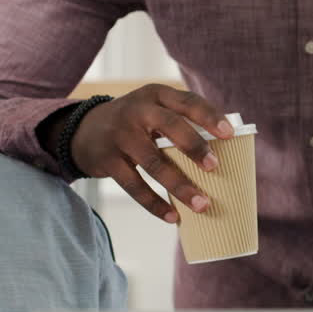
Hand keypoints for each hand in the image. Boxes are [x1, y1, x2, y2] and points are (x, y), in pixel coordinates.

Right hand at [70, 84, 233, 222]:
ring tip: (202, 204)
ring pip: (154, 162)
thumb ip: (181, 121)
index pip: (187, 101)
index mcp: (156, 95)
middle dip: (195, 146)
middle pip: (170, 126)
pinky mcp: (107, 161)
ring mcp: (120, 136)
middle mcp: (137, 111)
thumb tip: (227, 151)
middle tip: (215, 166)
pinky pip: (134, 186)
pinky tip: (173, 217)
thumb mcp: (153, 109)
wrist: (82, 130)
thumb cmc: (135, 122)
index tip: (229, 134)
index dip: (209, 116)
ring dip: (179, 186)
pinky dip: (154, 204)